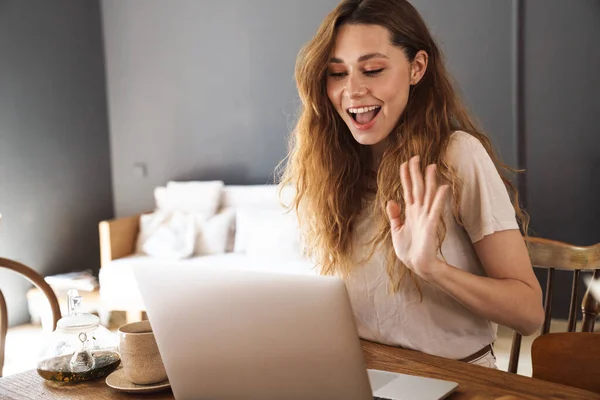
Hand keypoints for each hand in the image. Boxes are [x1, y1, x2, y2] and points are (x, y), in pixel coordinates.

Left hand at [386, 156, 449, 281]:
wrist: (417, 265)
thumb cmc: (408, 250)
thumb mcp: (396, 230)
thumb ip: (394, 215)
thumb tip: (391, 200)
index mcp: (410, 212)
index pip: (408, 189)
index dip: (406, 176)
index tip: (404, 162)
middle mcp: (419, 211)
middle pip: (418, 187)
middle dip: (416, 172)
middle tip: (415, 156)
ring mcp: (425, 217)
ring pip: (428, 194)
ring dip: (430, 180)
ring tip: (431, 166)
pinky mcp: (431, 225)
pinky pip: (435, 209)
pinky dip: (439, 198)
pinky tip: (442, 187)